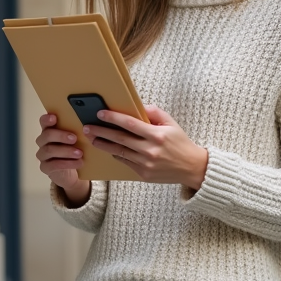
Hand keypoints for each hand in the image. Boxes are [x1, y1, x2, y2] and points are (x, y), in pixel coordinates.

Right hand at [35, 113, 90, 204]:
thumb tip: (88, 123)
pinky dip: (67, 163)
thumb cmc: (75, 151)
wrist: (74, 172)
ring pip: (49, 150)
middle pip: (46, 135)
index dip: (47, 119)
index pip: (43, 122)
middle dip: (61, 136)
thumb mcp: (78, 140)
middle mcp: (43, 142)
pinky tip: (79, 163)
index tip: (54, 117)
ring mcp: (42, 155)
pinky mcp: (45, 167)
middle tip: (74, 138)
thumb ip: (77, 131)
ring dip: (66, 151)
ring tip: (80, 153)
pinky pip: (53, 165)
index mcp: (49, 131)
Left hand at [85, 105, 208, 188]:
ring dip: (103, 144)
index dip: (113, 118)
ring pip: (119, 152)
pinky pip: (125, 162)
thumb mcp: (171, 123)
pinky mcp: (143, 174)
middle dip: (101, 132)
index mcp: (157, 135)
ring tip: (93, 138)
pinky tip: (108, 148)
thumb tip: (137, 106)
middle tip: (87, 127)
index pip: (130, 124)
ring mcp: (146, 164)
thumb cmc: (180, 142)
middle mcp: (150, 150)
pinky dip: (115, 154)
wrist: (192, 168)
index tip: (100, 113)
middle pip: (120, 139)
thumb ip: (154, 112)